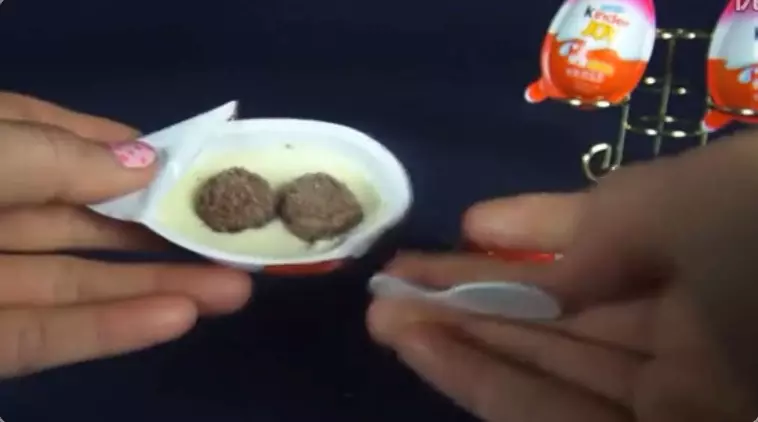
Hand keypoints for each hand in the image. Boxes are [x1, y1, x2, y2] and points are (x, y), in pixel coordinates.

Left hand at [0, 92, 250, 376]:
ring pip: (78, 283)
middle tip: (233, 235)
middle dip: (162, 228)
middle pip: (86, 221)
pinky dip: (110, 331)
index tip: (194, 165)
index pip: (60, 143)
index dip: (129, 153)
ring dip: (158, 286)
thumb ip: (55, 157)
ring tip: (236, 288)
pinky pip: (47, 336)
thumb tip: (146, 160)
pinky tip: (177, 319)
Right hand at [368, 134, 757, 420]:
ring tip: (385, 314)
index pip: (606, 236)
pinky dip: (481, 384)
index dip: (534, 225)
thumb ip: (611, 220)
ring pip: (544, 366)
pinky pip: (549, 418)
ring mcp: (674, 401)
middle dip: (471, 291)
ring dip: (459, 338)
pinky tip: (424, 349)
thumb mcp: (704, 202)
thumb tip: (537, 247)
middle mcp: (694, 328)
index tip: (470, 222)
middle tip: (394, 276)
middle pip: (560, 308)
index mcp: (716, 251)